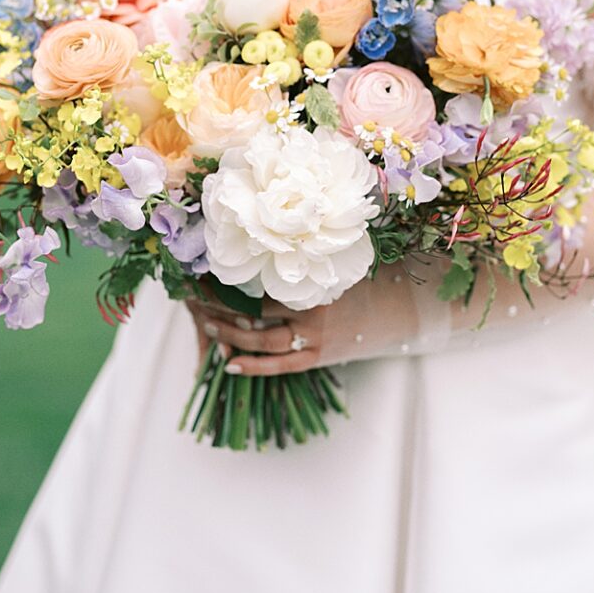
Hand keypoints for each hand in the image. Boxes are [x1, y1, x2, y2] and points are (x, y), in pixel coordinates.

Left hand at [184, 267, 417, 375]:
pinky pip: (279, 366)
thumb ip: (307, 251)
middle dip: (219, 307)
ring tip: (205, 325)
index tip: (202, 271)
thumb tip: (267, 226)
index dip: (227, 280)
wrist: (401, 311)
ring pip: (260, 342)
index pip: (258, 284)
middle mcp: (310, 314)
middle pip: (252, 314)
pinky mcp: (317, 358)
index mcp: (312, 284)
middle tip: (192, 298)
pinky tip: (228, 363)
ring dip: (229, 335)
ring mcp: (313, 340)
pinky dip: (252, 366)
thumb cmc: (367, 275)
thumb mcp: (338, 258)